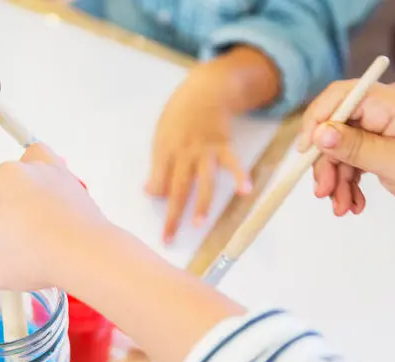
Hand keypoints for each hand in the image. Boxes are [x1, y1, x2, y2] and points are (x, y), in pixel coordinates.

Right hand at [0, 143, 110, 292]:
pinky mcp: (64, 174)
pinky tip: (43, 195)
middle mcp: (10, 171)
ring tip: (29, 235)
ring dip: (16, 205)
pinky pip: (44, 164)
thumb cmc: (34, 258)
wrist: (85, 253)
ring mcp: (39, 170)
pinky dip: (40, 176)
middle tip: (5, 255)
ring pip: (15, 184)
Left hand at [146, 47, 278, 242]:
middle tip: (169, 238)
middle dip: (173, 214)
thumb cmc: (179, 116)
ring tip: (199, 224)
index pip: (159, 179)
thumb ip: (157, 166)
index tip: (156, 215)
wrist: (205, 90)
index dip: (156, 199)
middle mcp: (184, 152)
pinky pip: (233, 163)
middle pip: (177, 187)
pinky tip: (246, 190)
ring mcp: (205, 149)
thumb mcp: (160, 136)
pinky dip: (240, 176)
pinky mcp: (224, 146)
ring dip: (202, 203)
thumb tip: (149, 192)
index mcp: (165, 149)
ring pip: (203, 180)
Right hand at [297, 80, 394, 252]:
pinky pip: (355, 159)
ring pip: (343, 147)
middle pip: (338, 126)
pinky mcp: (387, 147)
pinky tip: (353, 203)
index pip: (342, 96)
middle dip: (327, 161)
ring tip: (341, 207)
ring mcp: (388, 128)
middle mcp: (390, 108)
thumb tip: (318, 133)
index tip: (305, 153)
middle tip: (323, 192)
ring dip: (338, 178)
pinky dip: (349, 182)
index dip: (317, 121)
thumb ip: (354, 147)